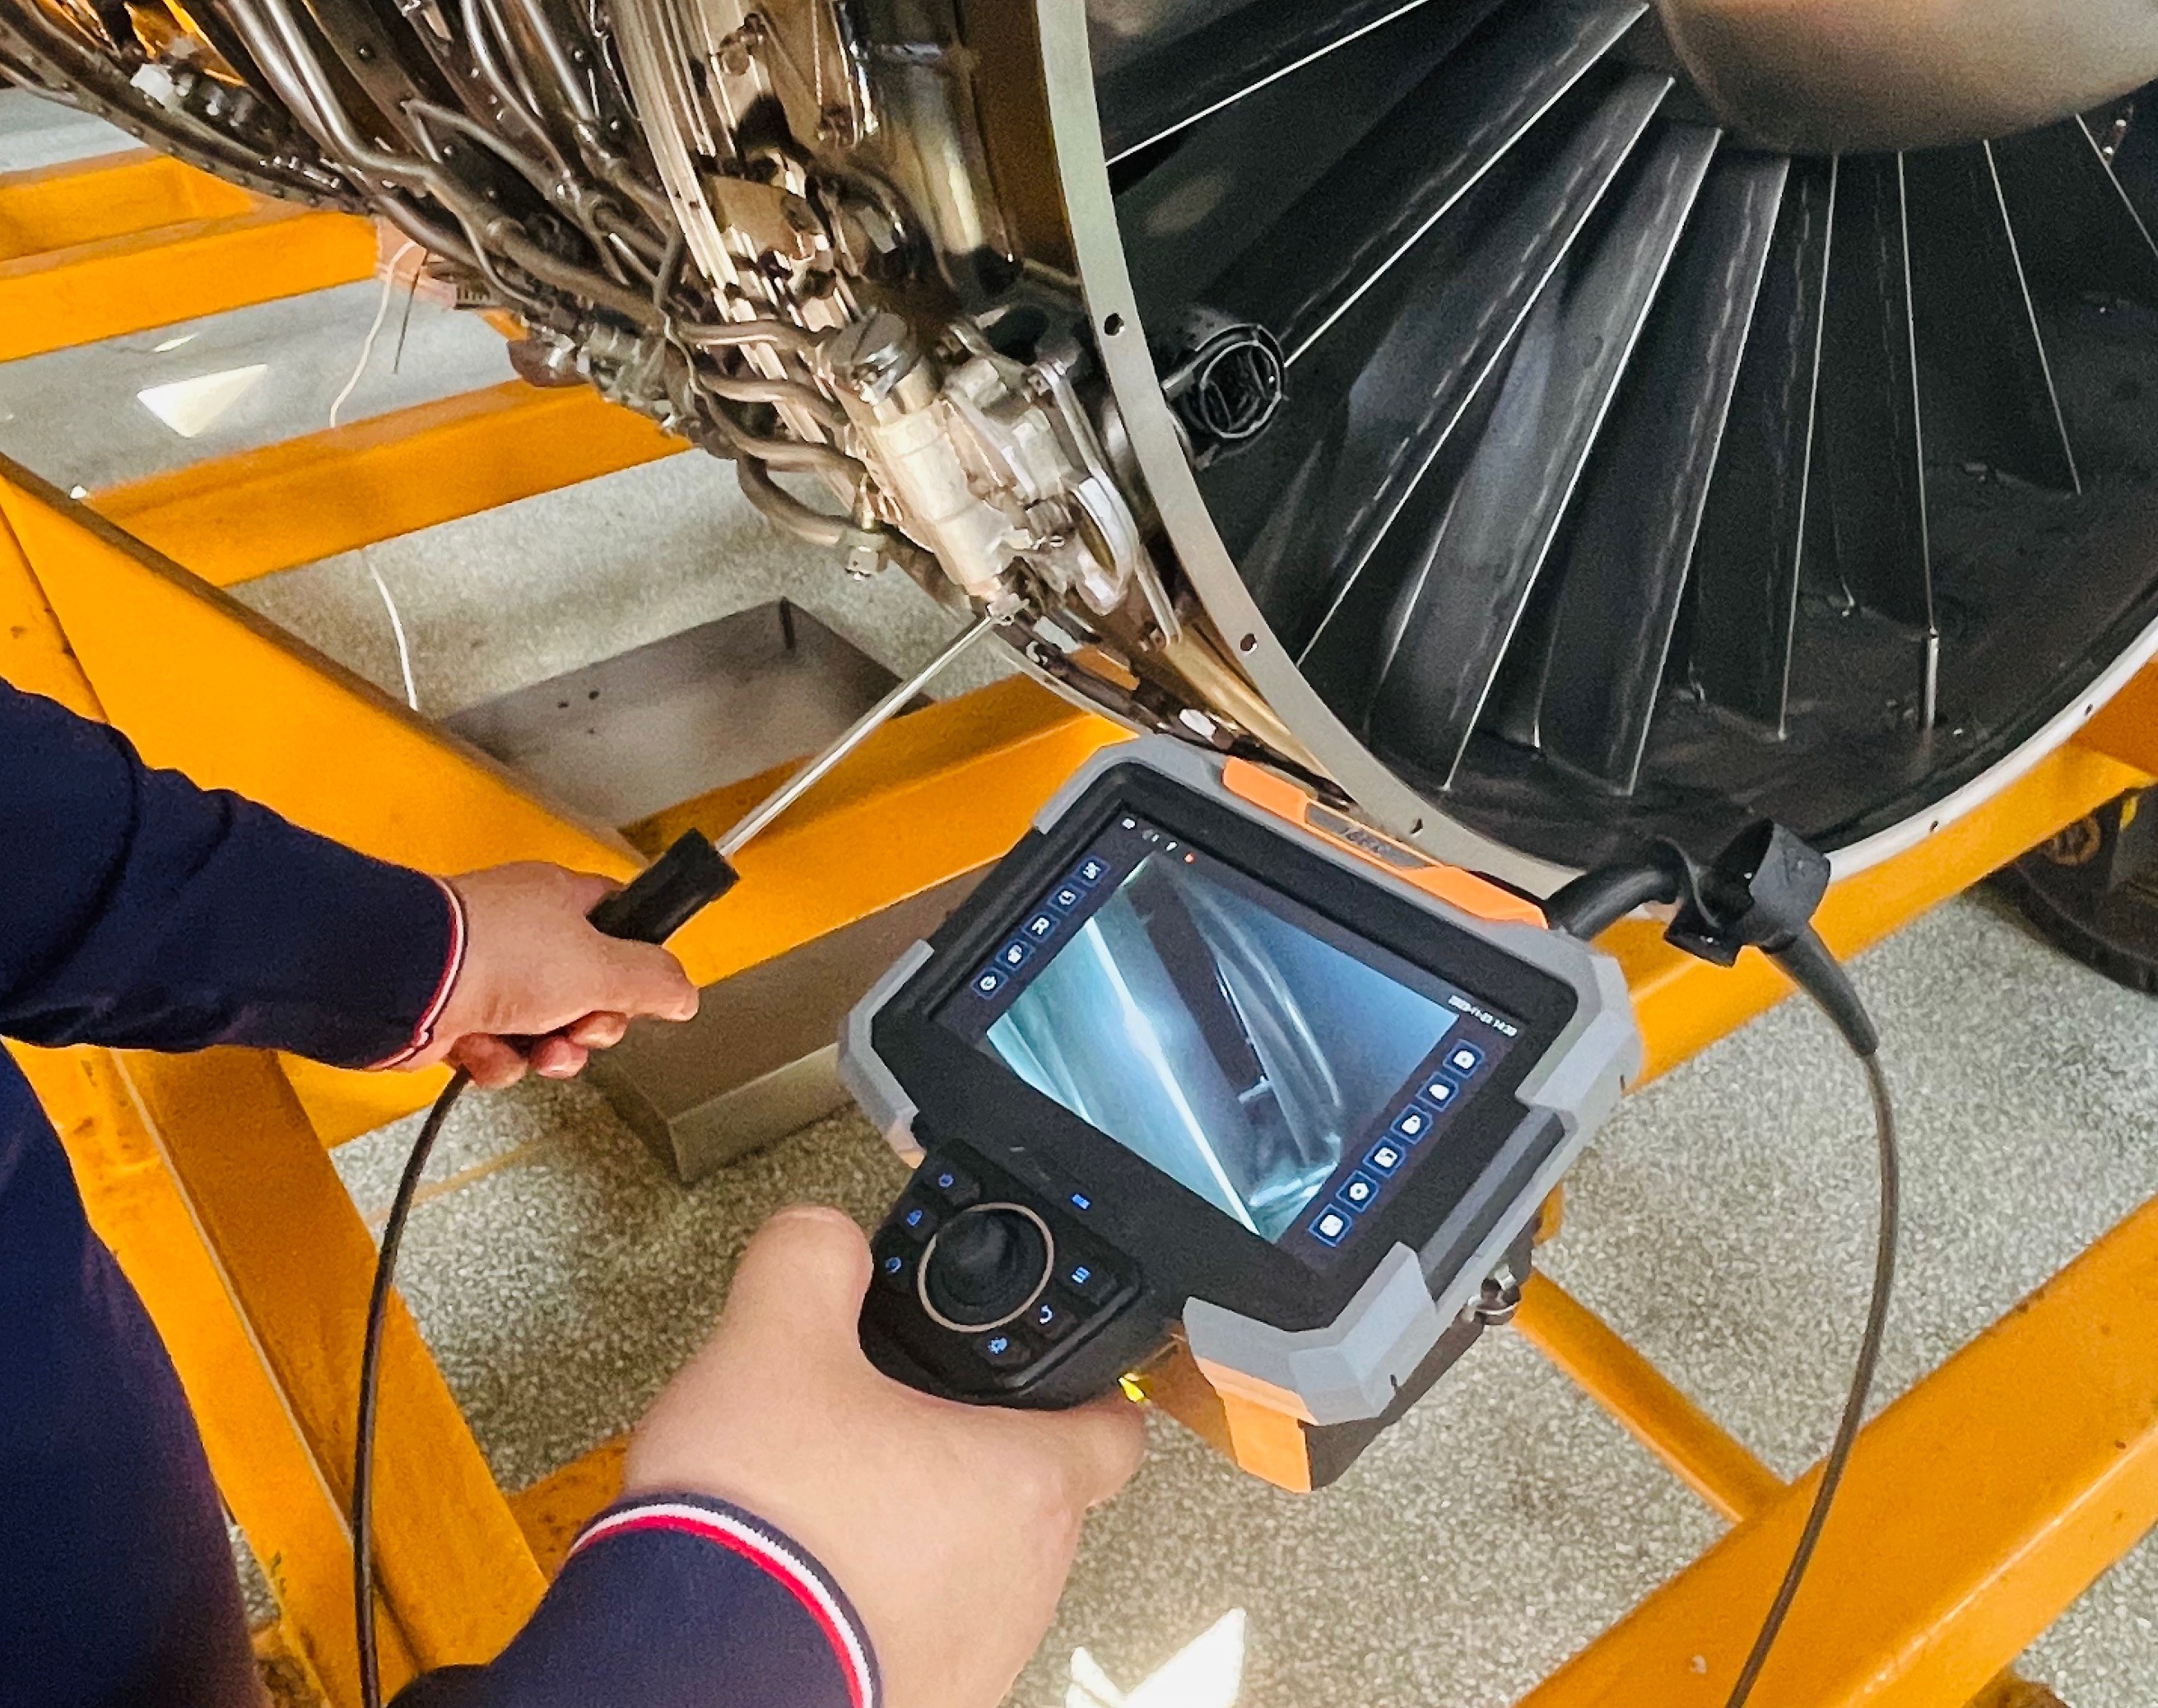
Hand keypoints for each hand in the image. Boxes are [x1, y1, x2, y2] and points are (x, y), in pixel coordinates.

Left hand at [411, 862, 699, 1086]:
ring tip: (532, 1046)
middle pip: (587, 991)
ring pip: (545, 1029)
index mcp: (561, 901)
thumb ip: (653, 981)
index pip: (620, 923)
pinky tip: (484, 1048)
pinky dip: (496, 1059)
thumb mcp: (600, 968)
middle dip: (590, 1024)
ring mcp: (486, 973)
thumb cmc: (491, 952)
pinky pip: (498, 1051)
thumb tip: (685, 993)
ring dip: (546, 1050)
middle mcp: (524, 933)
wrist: (403, 981)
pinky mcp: (454, 1013)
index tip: (639, 990)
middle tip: (581, 1025)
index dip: (636, 962)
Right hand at [624, 1207, 1145, 1707]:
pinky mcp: (920, 1700)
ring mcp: (976, 1657)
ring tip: (835, 1503)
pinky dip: (880, 1600)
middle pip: (1034, 1498)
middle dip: (972, 1459)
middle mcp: (1024, 1582)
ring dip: (923, 1535)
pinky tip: (810, 1574)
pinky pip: (921, 1632)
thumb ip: (814, 1260)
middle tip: (897, 1427)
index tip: (1049, 1374)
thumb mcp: (772, 1340)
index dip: (1084, 1389)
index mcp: (1024, 1483)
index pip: (1114, 1429)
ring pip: (977, 1571)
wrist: (693, 1668)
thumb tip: (826, 1239)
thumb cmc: (760, 1528)